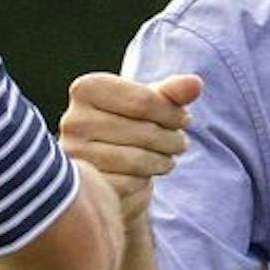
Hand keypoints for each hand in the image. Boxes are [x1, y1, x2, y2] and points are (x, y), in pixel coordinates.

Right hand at [59, 72, 202, 222]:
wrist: (106, 169)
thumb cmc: (130, 127)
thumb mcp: (150, 106)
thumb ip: (172, 93)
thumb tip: (195, 84)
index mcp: (87, 89)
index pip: (144, 100)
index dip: (173, 113)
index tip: (184, 120)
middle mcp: (73, 119)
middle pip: (144, 130)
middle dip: (173, 139)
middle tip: (180, 143)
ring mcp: (75, 154)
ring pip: (138, 159)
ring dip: (164, 161)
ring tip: (167, 159)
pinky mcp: (82, 185)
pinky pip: (129, 184)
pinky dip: (144, 182)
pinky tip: (145, 177)